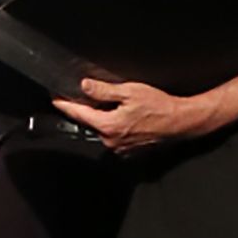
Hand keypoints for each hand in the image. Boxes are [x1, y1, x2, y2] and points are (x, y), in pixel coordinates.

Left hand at [55, 76, 198, 154]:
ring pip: (102, 130)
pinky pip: (114, 137)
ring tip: (114, 106)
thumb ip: (104, 90)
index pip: (78, 114)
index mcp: (108, 126)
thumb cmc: (160, 106)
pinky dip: (114, 127)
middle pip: (90, 122)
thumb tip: (84, 86)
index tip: (55, 97)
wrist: (182, 122)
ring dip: (103, 118)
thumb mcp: (130, 92)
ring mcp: (120, 148)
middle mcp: (111, 141)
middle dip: (86, 110)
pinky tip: (125, 117)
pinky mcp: (130, 151)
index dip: (65, 104)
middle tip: (86, 96)